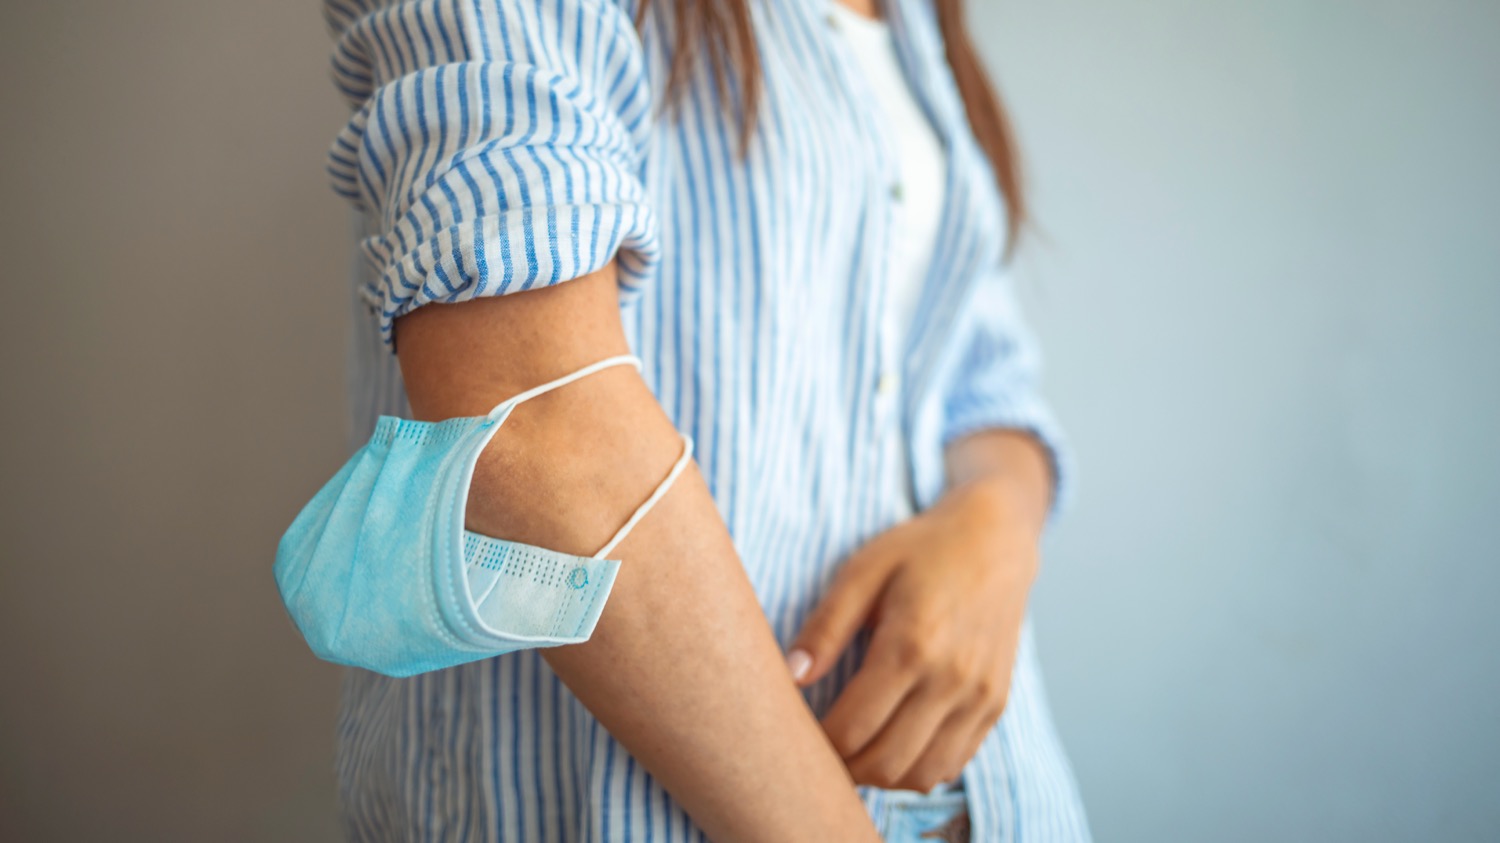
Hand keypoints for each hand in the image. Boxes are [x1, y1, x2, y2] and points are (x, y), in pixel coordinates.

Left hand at [785, 480, 1040, 792]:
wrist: (996, 539)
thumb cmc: (921, 551)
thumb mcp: (863, 571)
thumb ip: (825, 627)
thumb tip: (791, 677)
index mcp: (911, 645)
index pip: (853, 729)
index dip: (817, 743)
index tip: (798, 732)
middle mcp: (951, 679)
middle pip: (886, 763)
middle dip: (844, 767)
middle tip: (820, 749)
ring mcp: (979, 697)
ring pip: (922, 775)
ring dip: (881, 776)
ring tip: (855, 750)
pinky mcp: (995, 705)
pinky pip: (953, 763)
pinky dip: (918, 768)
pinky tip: (895, 743)